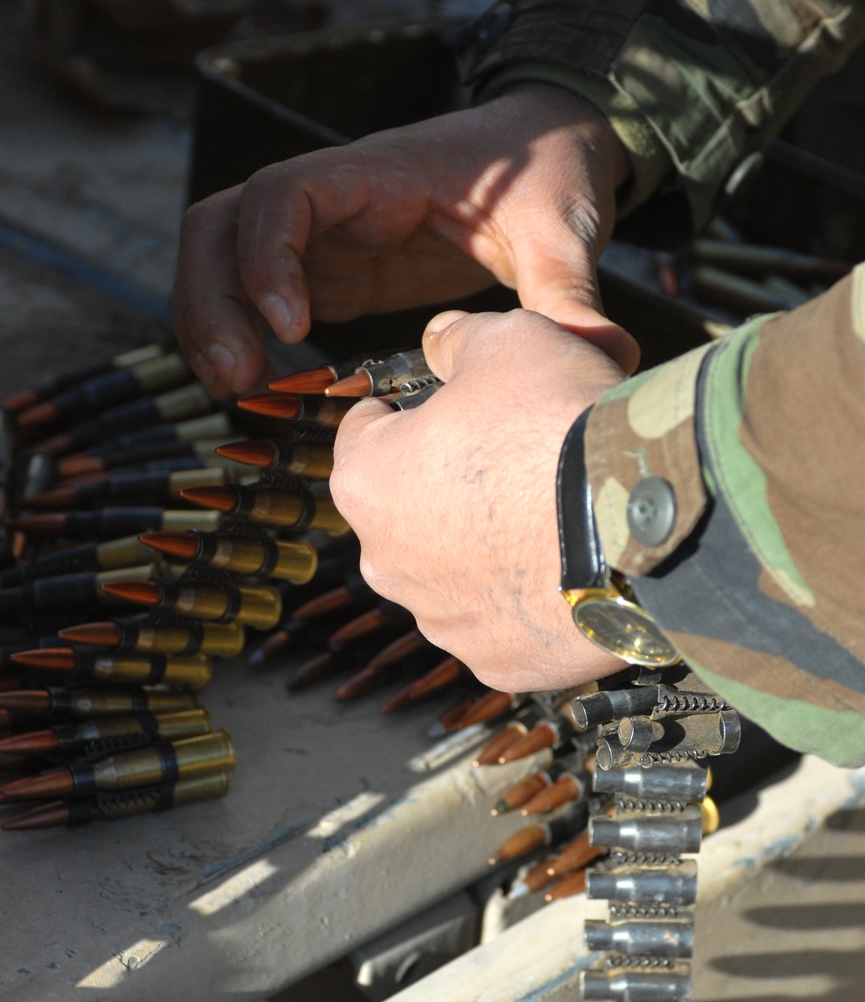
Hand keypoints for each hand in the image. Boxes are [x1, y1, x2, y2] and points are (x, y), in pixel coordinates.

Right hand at [174, 83, 636, 397]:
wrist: (546, 149)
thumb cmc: (547, 174)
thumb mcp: (560, 228)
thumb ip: (568, 289)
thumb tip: (600, 353)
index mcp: (375, 174)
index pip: (280, 194)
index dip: (266, 257)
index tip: (291, 325)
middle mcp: (331, 200)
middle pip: (217, 225)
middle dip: (209, 300)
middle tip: (234, 379)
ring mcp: (323, 235)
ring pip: (223, 259)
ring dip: (212, 321)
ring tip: (236, 391)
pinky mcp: (332, 271)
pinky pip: (258, 296)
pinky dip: (245, 338)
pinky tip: (266, 390)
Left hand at [329, 308, 626, 691]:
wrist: (640, 521)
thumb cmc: (558, 424)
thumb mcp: (507, 340)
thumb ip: (459, 340)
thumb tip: (442, 340)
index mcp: (367, 482)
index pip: (360, 435)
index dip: (401, 412)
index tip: (436, 406)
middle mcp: (387, 562)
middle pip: (406, 511)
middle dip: (445, 487)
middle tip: (509, 460)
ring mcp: (441, 621)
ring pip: (452, 574)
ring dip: (485, 549)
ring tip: (548, 517)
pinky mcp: (498, 661)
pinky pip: (504, 622)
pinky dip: (526, 600)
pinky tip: (568, 568)